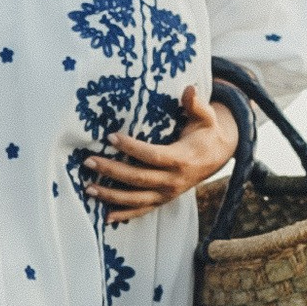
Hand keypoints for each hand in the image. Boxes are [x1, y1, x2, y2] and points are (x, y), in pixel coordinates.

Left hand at [84, 85, 239, 216]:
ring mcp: (168, 193)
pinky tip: (105, 217)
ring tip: (88, 189)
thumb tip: (190, 88)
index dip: (131, 147)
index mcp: (181, 159)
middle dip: (112, 171)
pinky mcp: (163, 200)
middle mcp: (173, 180)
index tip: (110, 137)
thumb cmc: (206, 133)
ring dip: (111, 196)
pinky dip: (125, 215)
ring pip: (137, 198)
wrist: (218, 157)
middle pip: (139, 178)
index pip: (152, 155)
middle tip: (89, 161)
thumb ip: (196, 105)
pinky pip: (143, 210)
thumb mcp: (206, 118)